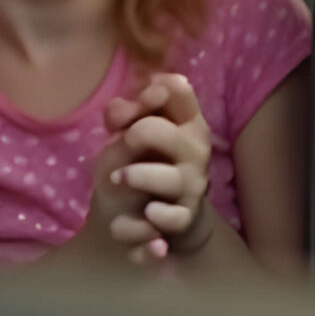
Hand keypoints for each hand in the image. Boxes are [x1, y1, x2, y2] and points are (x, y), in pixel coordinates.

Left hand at [100, 72, 215, 264]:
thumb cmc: (139, 161)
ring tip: (120, 178)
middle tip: (126, 141)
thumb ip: (123, 114)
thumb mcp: (126, 133)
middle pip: (166, 133)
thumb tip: (119, 109)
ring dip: (138, 177)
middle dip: (140, 133)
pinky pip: (167, 220)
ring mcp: (190, 186)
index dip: (150, 92)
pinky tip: (142, 215)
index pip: (178, 91)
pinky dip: (145, 224)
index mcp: (186, 122)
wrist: (143, 215)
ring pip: (169, 180)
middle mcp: (195, 152)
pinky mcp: (182, 219)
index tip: (135, 107)